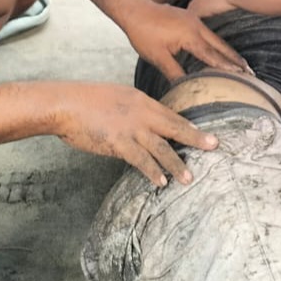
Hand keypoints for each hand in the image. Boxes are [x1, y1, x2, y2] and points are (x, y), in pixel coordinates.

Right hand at [56, 83, 218, 186]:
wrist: (65, 104)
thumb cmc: (86, 102)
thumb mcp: (116, 99)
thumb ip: (132, 111)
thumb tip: (142, 125)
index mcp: (141, 100)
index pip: (170, 114)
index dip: (189, 124)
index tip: (204, 132)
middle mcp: (141, 112)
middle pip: (174, 126)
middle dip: (195, 137)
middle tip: (215, 146)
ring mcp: (131, 128)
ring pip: (161, 148)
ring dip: (176, 164)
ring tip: (188, 178)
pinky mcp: (118, 142)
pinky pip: (140, 160)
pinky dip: (152, 171)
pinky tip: (160, 182)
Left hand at [121, 0, 249, 80]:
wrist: (135, 9)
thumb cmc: (143, 33)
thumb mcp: (157, 56)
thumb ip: (174, 72)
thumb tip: (186, 88)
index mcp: (190, 36)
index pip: (212, 55)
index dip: (227, 67)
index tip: (241, 75)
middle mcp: (196, 26)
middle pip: (220, 45)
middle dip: (234, 58)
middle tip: (249, 71)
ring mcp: (194, 20)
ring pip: (215, 38)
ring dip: (227, 51)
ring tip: (240, 63)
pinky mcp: (189, 18)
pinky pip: (208, 33)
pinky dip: (217, 43)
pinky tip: (220, 50)